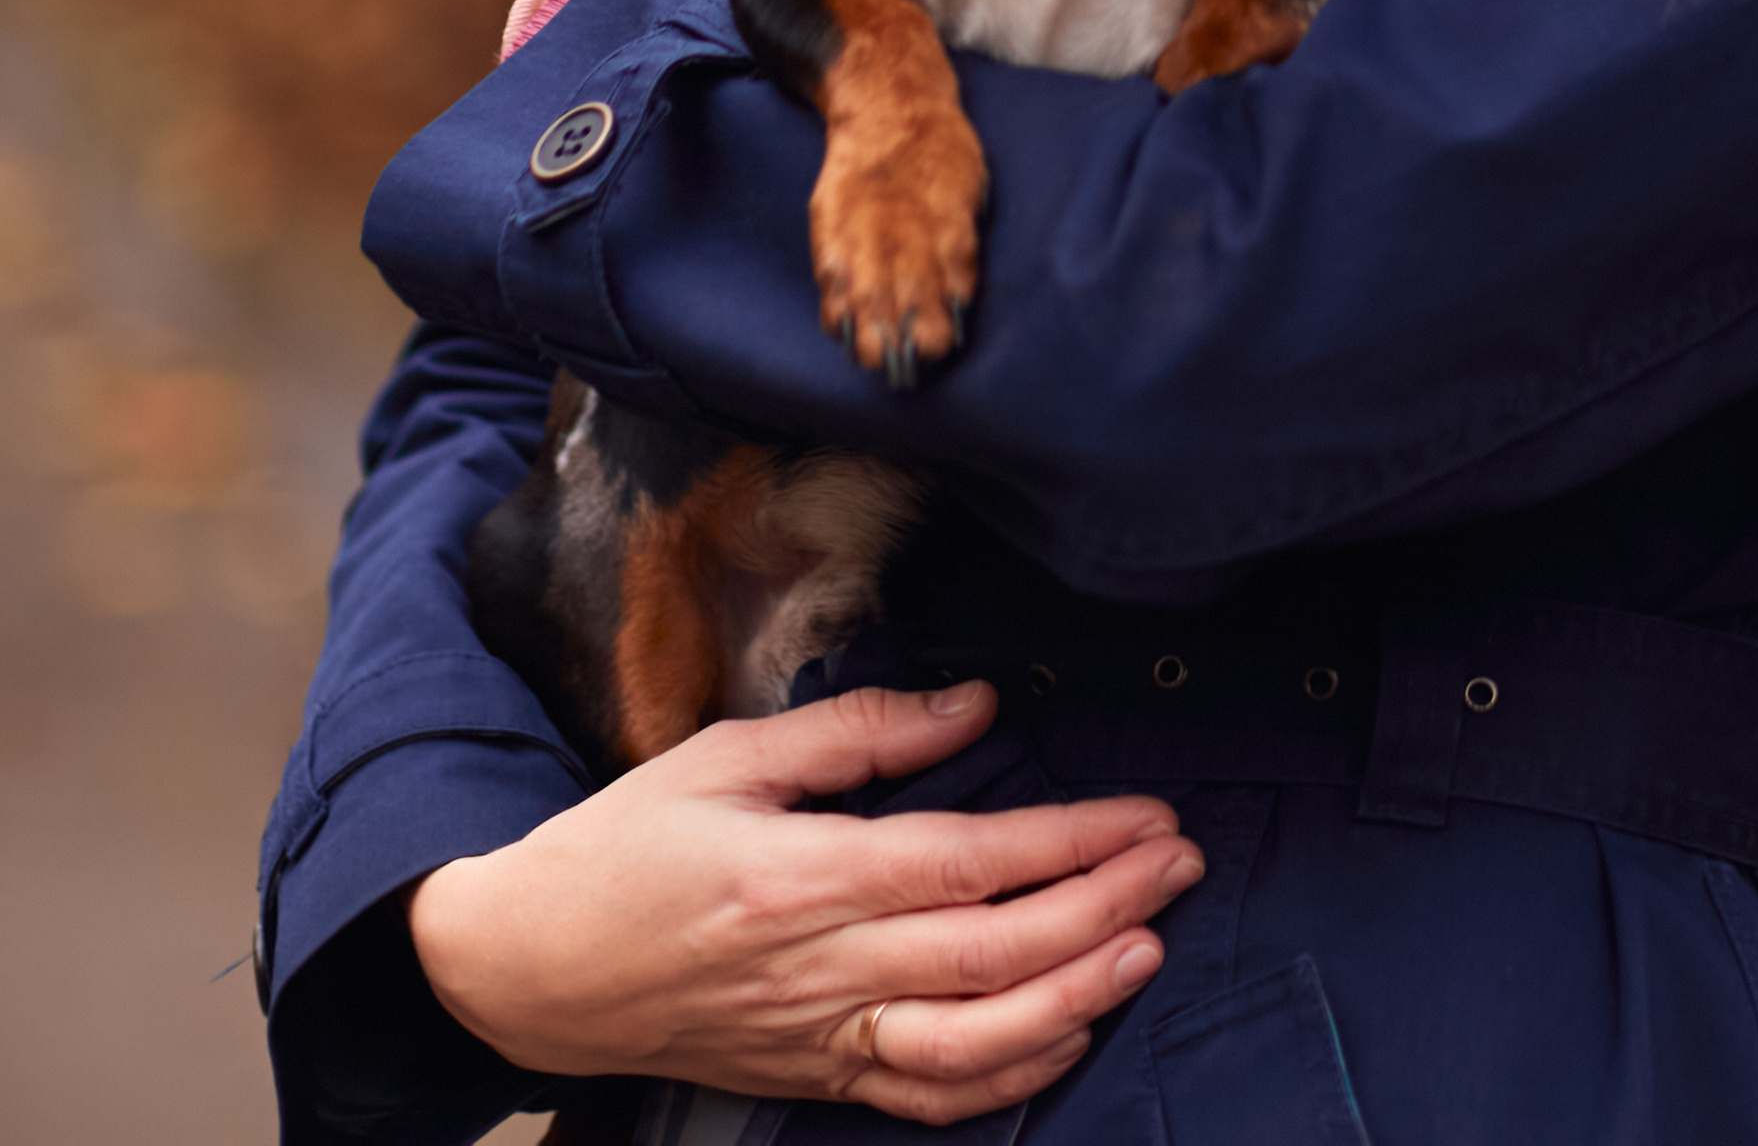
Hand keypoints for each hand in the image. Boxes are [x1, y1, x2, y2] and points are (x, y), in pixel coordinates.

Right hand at [409, 682, 1200, 1123]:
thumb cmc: (626, 847)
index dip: (1070, 841)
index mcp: (802, 877)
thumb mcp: (729, 754)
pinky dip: (1011, 1073)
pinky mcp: (813, 1078)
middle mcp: (822, 971)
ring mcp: (820, 1038)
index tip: (1146, 813)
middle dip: (1103, 907)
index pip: (968, 862)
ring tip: (1148, 946)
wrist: (531, 968)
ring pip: (974, 1043)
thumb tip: (976, 706)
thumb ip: (860, 731)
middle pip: (992, 951)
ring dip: (1075, 996)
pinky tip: (1069, 1029)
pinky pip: (928, 1098)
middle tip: (1180, 862)